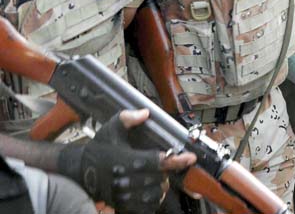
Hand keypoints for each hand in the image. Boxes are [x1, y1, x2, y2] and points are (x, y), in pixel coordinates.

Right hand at [57, 109, 196, 213]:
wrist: (80, 171)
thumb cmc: (100, 148)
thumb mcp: (111, 128)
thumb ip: (128, 118)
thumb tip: (145, 113)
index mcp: (126, 160)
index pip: (157, 161)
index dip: (176, 160)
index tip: (190, 157)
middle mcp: (125, 180)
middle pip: (160, 178)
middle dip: (166, 172)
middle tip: (164, 164)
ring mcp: (123, 195)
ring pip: (156, 194)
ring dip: (162, 186)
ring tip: (157, 176)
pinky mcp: (122, 206)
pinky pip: (146, 208)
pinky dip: (154, 200)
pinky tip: (151, 189)